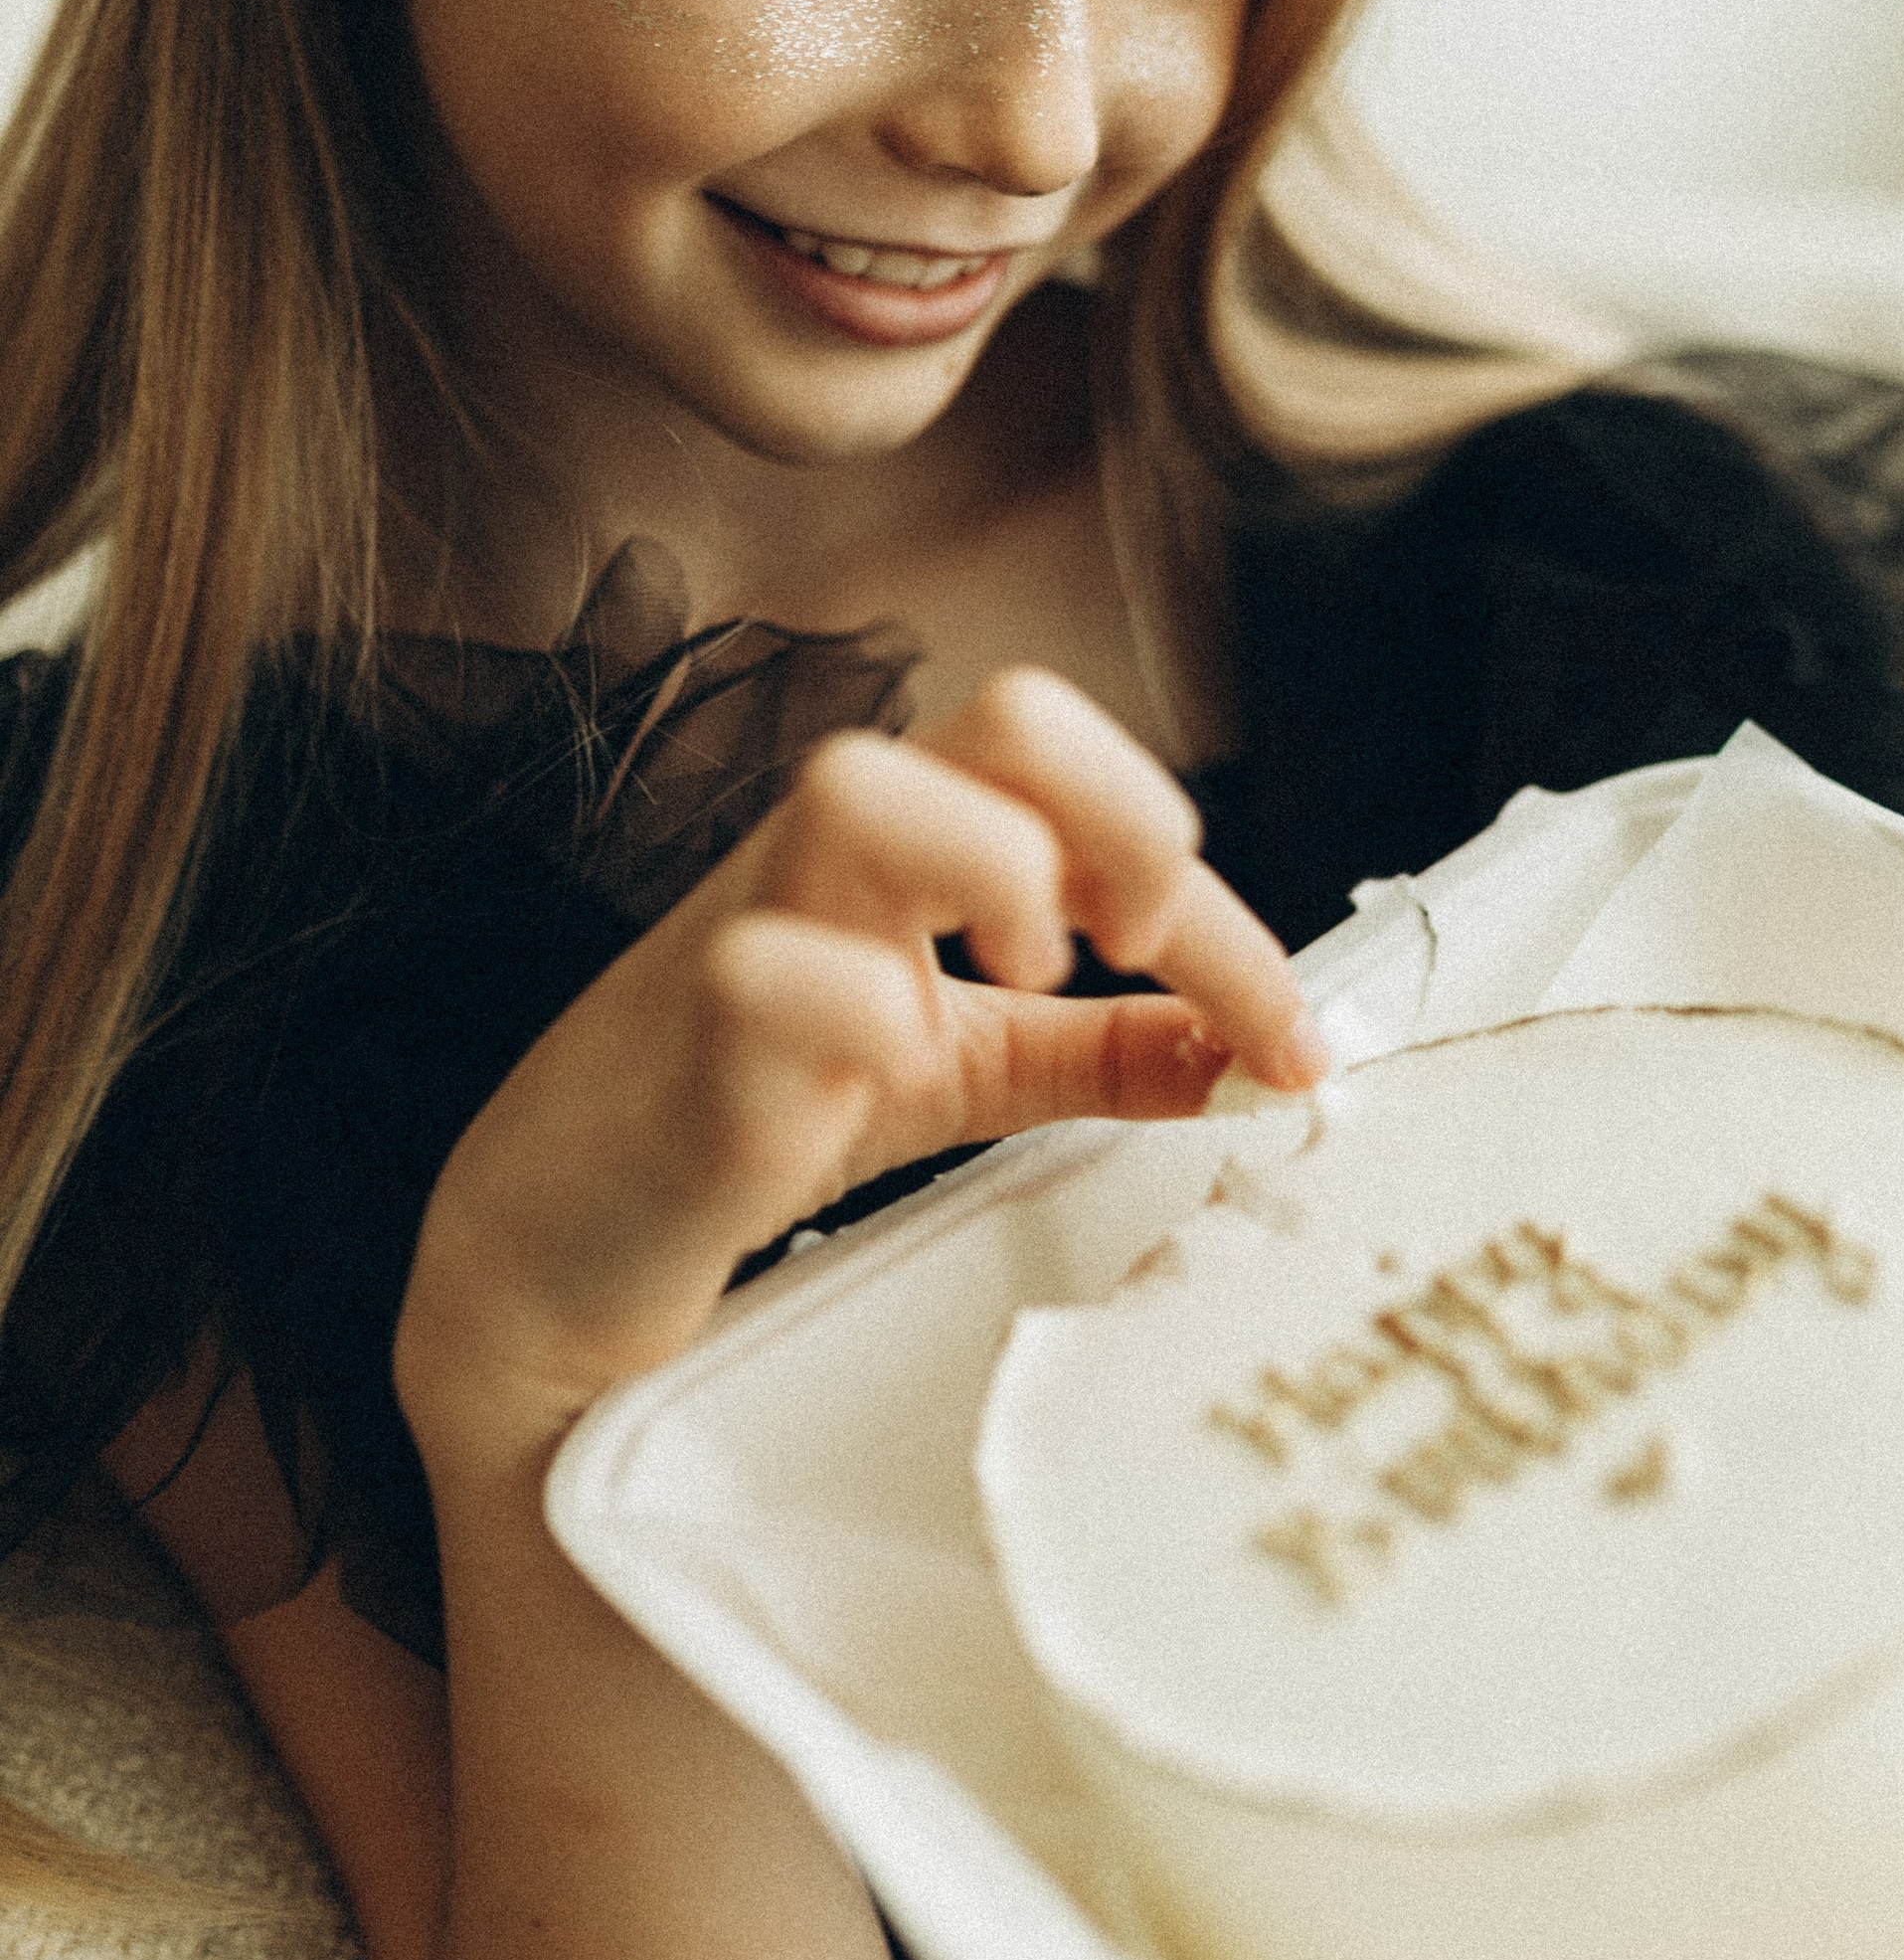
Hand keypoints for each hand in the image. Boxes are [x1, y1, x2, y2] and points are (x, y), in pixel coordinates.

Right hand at [395, 669, 1322, 1459]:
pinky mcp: (687, 1049)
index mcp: (913, 846)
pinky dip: (857, 1010)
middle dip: (1121, 811)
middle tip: (1142, 943)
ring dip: (994, 865)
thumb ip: (1101, 1049)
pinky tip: (897, 1067)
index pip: (1087, 784)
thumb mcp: (961, 1065)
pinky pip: (763, 978)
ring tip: (1032, 978)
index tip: (1293, 1034)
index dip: (1217, 898)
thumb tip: (1254, 1049)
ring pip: (859, 786)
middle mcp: (836, 860)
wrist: (554, 1245)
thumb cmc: (744, 1111)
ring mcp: (749, 936)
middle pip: (1001, 715)